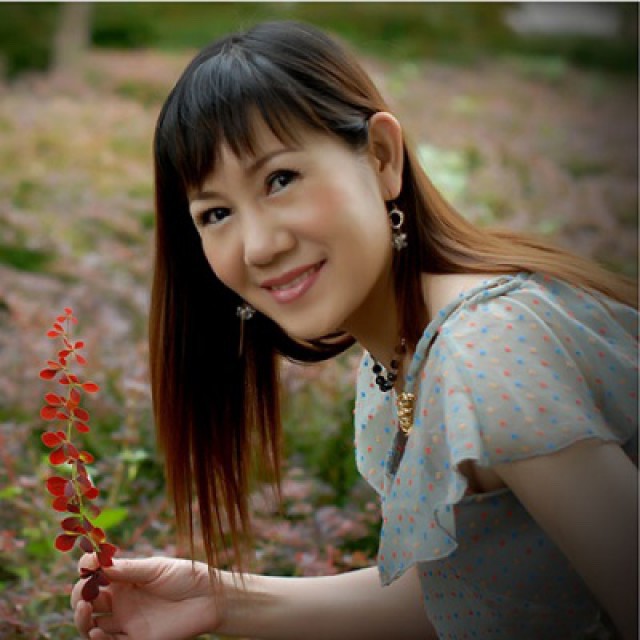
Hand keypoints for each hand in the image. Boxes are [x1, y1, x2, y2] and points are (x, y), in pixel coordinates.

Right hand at [71, 555, 220, 639]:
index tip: (86, 563)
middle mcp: (121, 600)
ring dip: (81, 617)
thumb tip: (101, 564)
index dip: (87, 568)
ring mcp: (127, 621)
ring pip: (92, 624)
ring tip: (85, 607)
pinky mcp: (136, 639)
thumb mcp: (156, 568)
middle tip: (83, 589)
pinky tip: (96, 631)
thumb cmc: (186, 576)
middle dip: (79, 594)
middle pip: (88, 600)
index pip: (96, 575)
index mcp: (125, 579)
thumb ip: (129, 569)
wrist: (210, 598)